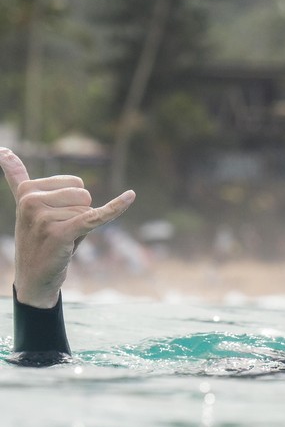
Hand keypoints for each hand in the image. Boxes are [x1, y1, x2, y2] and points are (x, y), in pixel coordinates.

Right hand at [0, 148, 135, 307]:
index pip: (75, 183)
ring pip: (88, 211)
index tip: (52, 218)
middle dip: (79, 214)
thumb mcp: (27, 204)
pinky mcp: (60, 234)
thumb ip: (16, 177)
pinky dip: (115, 208)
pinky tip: (131, 196)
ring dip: (81, 228)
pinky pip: (94, 217)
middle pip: (84, 195)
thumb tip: (3, 150)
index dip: (73, 203)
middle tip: (60, 231)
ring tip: (63, 240)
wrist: (34, 277)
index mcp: (27, 190)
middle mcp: (31, 201)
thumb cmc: (37, 236)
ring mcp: (44, 218)